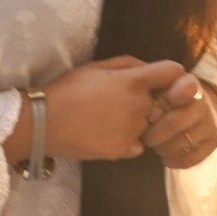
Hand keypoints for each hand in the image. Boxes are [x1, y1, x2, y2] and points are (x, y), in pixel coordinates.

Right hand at [40, 56, 188, 160]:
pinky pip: (138, 144)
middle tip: (119, 102)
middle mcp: (140, 105)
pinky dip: (128, 140)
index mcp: (133, 81)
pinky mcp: (125, 150)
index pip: (172, 72)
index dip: (169, 74)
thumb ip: (128, 64)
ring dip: (137, 121)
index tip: (161, 79)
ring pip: (149, 124)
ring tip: (107, 119)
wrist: (43, 122)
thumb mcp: (95, 67)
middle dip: (148, 100)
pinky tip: (106, 134)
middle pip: (161, 101)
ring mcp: (134, 130)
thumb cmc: (67, 89)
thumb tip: (151, 69)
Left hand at [141, 71, 216, 169]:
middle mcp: (203, 102)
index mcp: (187, 83)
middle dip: (154, 132)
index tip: (151, 114)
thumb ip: (150, 91)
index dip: (163, 103)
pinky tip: (165, 156)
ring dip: (162, 147)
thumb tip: (150, 112)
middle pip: (174, 122)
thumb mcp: (155, 89)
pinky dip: (173, 160)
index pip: (183, 89)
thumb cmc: (164, 98)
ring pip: (180, 143)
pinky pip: (190, 158)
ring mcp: (211, 122)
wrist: (192, 106)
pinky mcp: (213, 142)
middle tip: (144, 135)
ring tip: (155, 144)